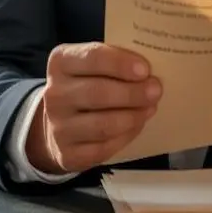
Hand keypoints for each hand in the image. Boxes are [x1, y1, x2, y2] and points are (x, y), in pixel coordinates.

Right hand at [25, 42, 160, 174]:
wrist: (61, 124)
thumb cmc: (87, 85)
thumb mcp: (94, 66)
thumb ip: (117, 63)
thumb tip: (150, 72)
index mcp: (61, 63)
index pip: (92, 57)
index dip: (120, 63)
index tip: (145, 69)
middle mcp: (55, 95)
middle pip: (98, 93)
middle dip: (132, 92)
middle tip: (156, 90)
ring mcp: (58, 127)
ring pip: (103, 124)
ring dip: (133, 116)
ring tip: (150, 108)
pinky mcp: (68, 154)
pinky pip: (104, 148)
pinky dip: (126, 136)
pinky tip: (137, 125)